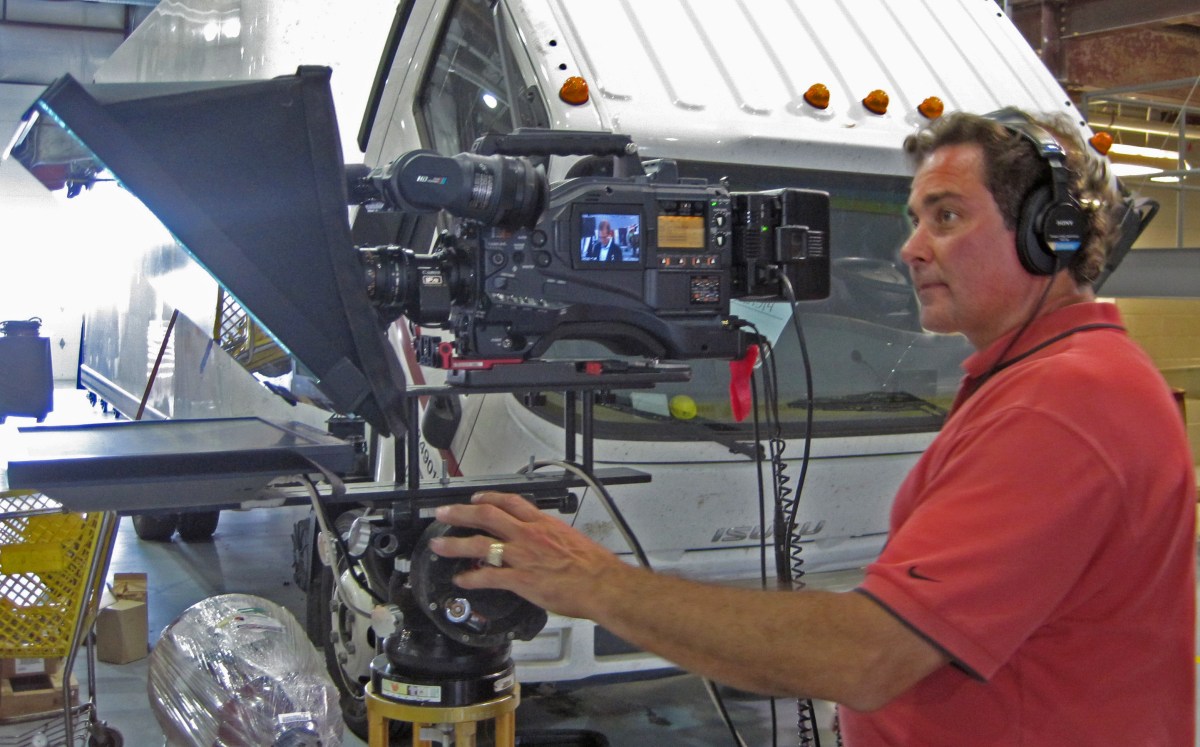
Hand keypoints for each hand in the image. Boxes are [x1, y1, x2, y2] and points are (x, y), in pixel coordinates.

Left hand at [431, 491, 631, 619]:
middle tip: (443, 513)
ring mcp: (523, 557)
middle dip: (461, 513)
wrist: (602, 584)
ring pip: (481, 545)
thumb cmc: (593, 566)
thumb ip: (551, 538)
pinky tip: (462, 580)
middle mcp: (529, 535)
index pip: (510, 502)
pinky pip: (489, 577)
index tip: (476, 498)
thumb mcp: (571, 540)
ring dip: (456, 544)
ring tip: (439, 546)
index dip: (488, 498)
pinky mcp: (521, 580)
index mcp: (543, 524)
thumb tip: (545, 542)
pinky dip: (472, 579)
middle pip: (487, 516)